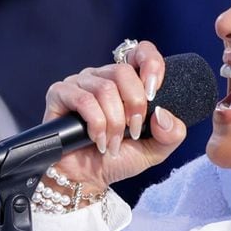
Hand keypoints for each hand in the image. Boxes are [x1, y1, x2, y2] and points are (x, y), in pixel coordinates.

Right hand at [43, 41, 186, 191]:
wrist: (88, 179)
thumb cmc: (117, 160)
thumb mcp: (154, 150)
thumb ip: (171, 134)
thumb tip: (163, 113)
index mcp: (125, 83)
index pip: (139, 52)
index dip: (151, 64)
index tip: (154, 93)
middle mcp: (101, 77)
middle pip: (123, 72)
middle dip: (134, 106)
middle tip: (133, 132)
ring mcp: (79, 83)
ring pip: (105, 89)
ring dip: (114, 123)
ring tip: (112, 144)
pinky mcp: (59, 94)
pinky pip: (83, 100)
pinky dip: (96, 124)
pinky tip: (97, 140)